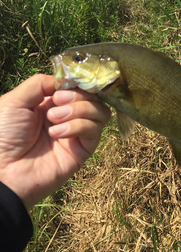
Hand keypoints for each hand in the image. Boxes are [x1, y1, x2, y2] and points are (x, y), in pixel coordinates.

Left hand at [0, 74, 110, 210]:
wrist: (2, 171)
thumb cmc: (3, 135)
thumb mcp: (15, 101)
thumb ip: (40, 83)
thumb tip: (65, 80)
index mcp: (51, 103)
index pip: (78, 86)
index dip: (76, 83)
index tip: (61, 87)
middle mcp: (68, 116)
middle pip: (93, 96)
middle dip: (77, 96)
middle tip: (56, 103)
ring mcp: (77, 134)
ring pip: (100, 111)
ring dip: (80, 110)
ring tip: (54, 119)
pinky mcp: (83, 151)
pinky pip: (94, 130)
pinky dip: (78, 126)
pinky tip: (57, 133)